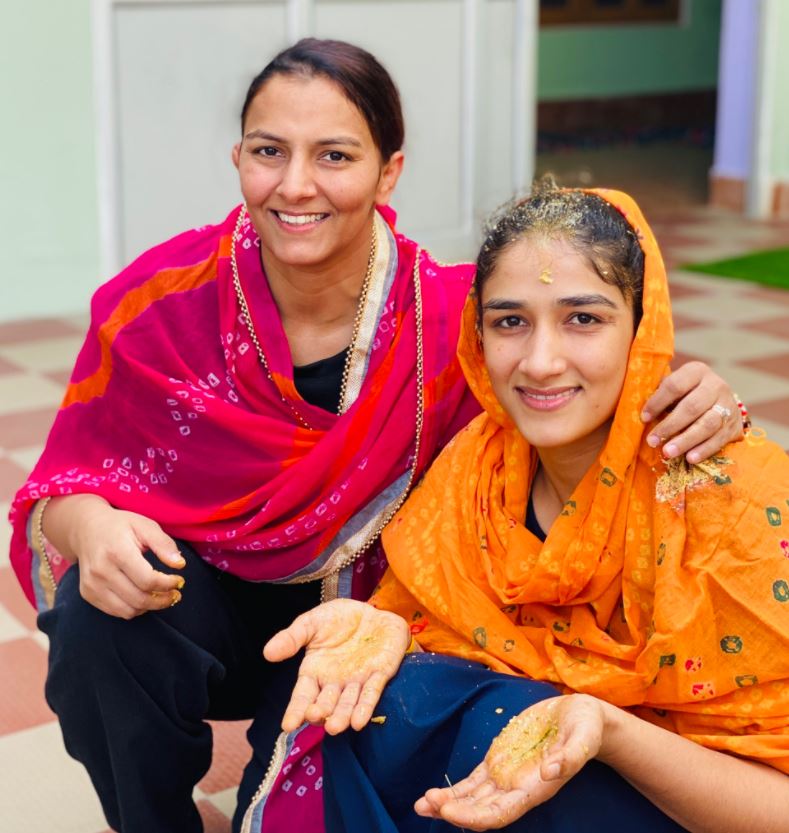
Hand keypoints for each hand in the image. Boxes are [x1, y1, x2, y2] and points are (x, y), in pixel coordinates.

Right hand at [45, 495, 185, 618]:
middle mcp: (101, 571)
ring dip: (149, 607)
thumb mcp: (145, 526)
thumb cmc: (120, 526)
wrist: (86, 529)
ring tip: (161, 596)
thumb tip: (180, 565)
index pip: (147, 580)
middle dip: (163, 600)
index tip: (179, 580)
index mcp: (117, 552)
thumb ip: (164, 544)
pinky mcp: (88, 594)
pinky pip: (116, 611)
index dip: (168, 584)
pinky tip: (143, 597)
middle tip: (175, 593)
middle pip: (139, 599)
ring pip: (128, 611)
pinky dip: (134, 609)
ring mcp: (92, 585)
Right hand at [263, 598, 409, 734]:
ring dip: (343, 716)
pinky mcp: (380, 674)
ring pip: (349, 703)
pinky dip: (366, 707)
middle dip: (321, 713)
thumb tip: (267, 653)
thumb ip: (292, 638)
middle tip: (315, 717)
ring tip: (336, 727)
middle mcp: (335, 683)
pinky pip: (372, 692)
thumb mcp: (311, 623)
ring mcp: (358, 680)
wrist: (369, 609)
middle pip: (326, 703)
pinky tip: (359, 721)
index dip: (295, 710)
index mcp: (315, 673)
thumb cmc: (337, 619)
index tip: (288, 726)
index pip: (303, 696)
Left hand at [414, 695, 603, 830]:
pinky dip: (455, 789)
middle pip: (481, 809)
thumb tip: (551, 770)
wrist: (582, 717)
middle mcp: (518, 787)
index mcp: (536, 787)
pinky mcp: (499, 760)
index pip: (501, 811)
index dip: (475, 816)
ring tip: (421, 803)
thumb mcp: (583, 736)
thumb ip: (571, 755)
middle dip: (454, 810)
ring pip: (472, 797)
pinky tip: (435, 794)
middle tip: (425, 805)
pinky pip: (473, 781)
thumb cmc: (586, 727)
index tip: (449, 811)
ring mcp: (506, 774)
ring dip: (447, 802)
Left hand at [641, 361, 741, 462]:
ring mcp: (728, 405)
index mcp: (696, 371)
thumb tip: (639, 413)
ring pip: (708, 424)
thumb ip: (660, 395)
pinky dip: (704, 449)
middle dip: (670, 426)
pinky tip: (690, 458)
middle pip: (692, 406)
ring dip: (686, 440)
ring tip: (668, 452)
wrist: (720, 400)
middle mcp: (715, 385)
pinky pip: (720, 438)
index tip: (644, 418)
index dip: (657, 402)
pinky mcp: (735, 424)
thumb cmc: (686, 394)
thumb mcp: (675, 388)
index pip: (675, 385)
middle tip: (652, 441)